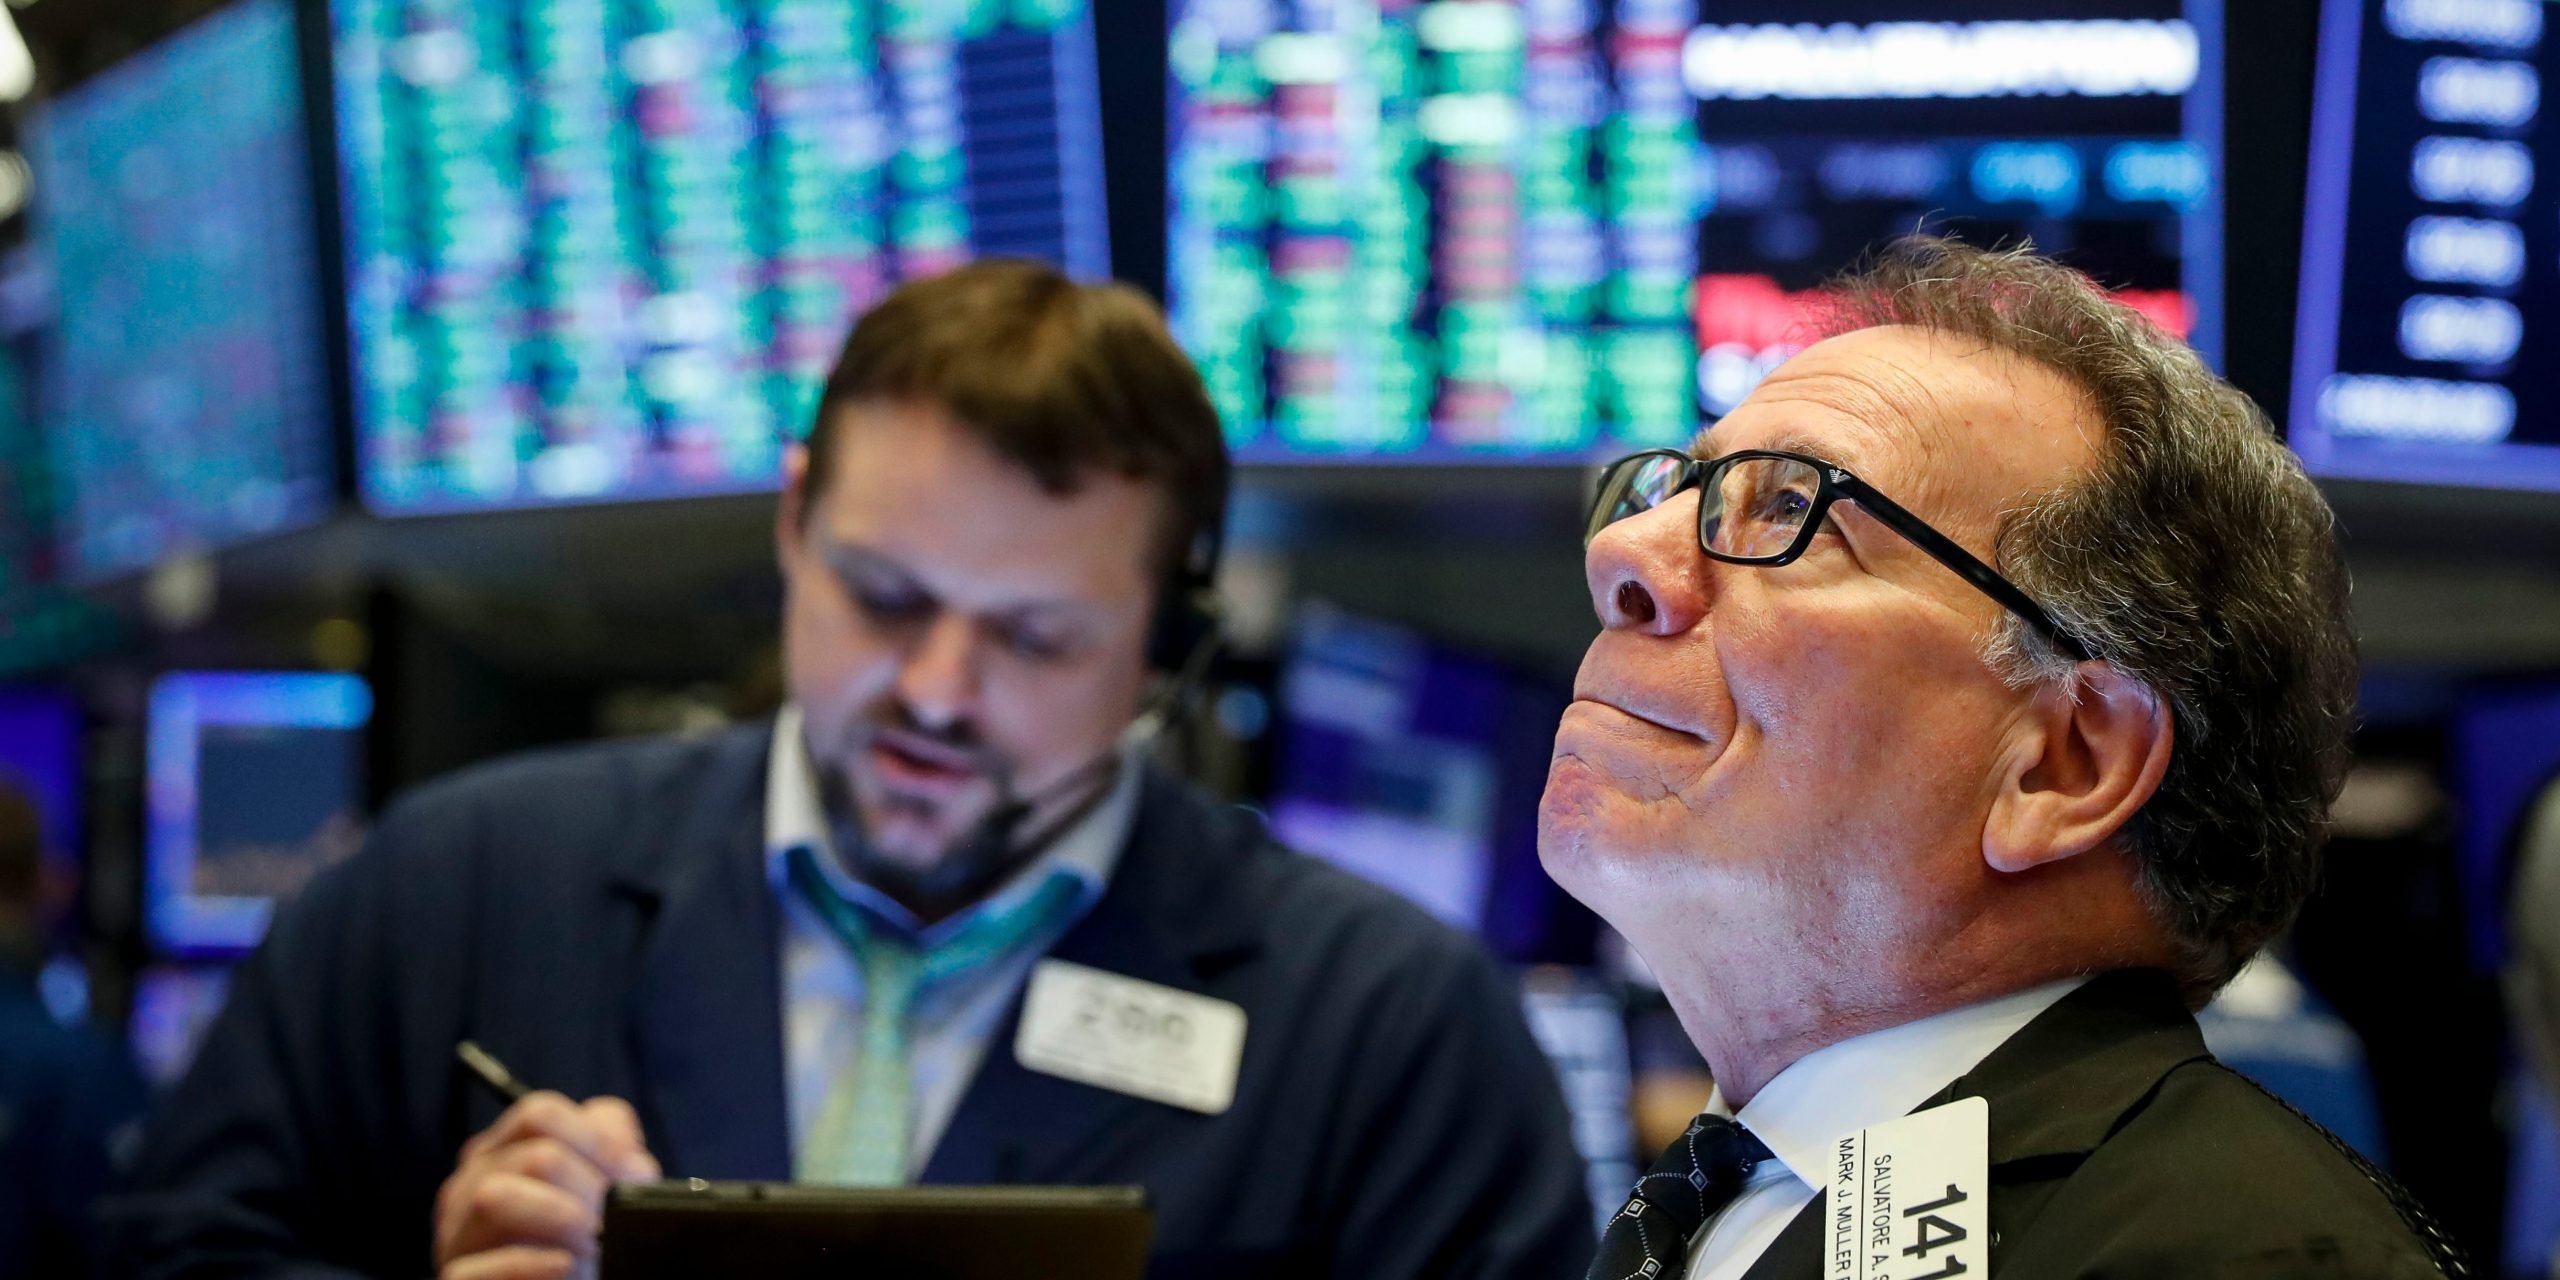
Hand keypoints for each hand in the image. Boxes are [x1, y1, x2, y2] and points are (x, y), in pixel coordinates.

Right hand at [434, 1092, 661, 1279]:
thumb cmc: (581, 1240)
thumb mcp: (602, 1187)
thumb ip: (613, 1149)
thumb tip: (627, 1155)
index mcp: (502, 1152)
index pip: (540, 1115)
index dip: (597, 1141)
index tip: (633, 1173)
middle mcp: (470, 1184)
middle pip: (533, 1156)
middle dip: (589, 1185)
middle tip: (614, 1215)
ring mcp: (458, 1234)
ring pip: (492, 1198)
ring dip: (559, 1217)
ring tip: (593, 1241)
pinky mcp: (457, 1278)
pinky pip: (477, 1267)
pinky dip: (527, 1264)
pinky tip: (563, 1266)